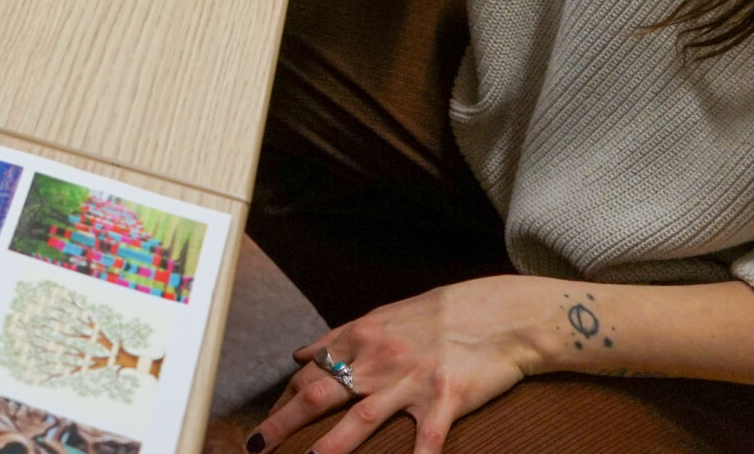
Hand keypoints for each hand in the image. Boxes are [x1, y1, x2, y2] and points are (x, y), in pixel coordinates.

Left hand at [252, 277, 559, 452]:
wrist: (495, 313)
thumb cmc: (436, 316)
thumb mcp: (381, 318)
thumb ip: (338, 338)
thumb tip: (299, 356)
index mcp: (361, 338)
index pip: (311, 373)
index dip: (285, 399)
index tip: (265, 422)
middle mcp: (378, 359)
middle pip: (322, 394)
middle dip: (286, 421)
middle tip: (258, 444)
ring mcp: (412, 380)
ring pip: (363, 418)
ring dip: (332, 445)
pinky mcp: (447, 397)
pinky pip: (428, 435)